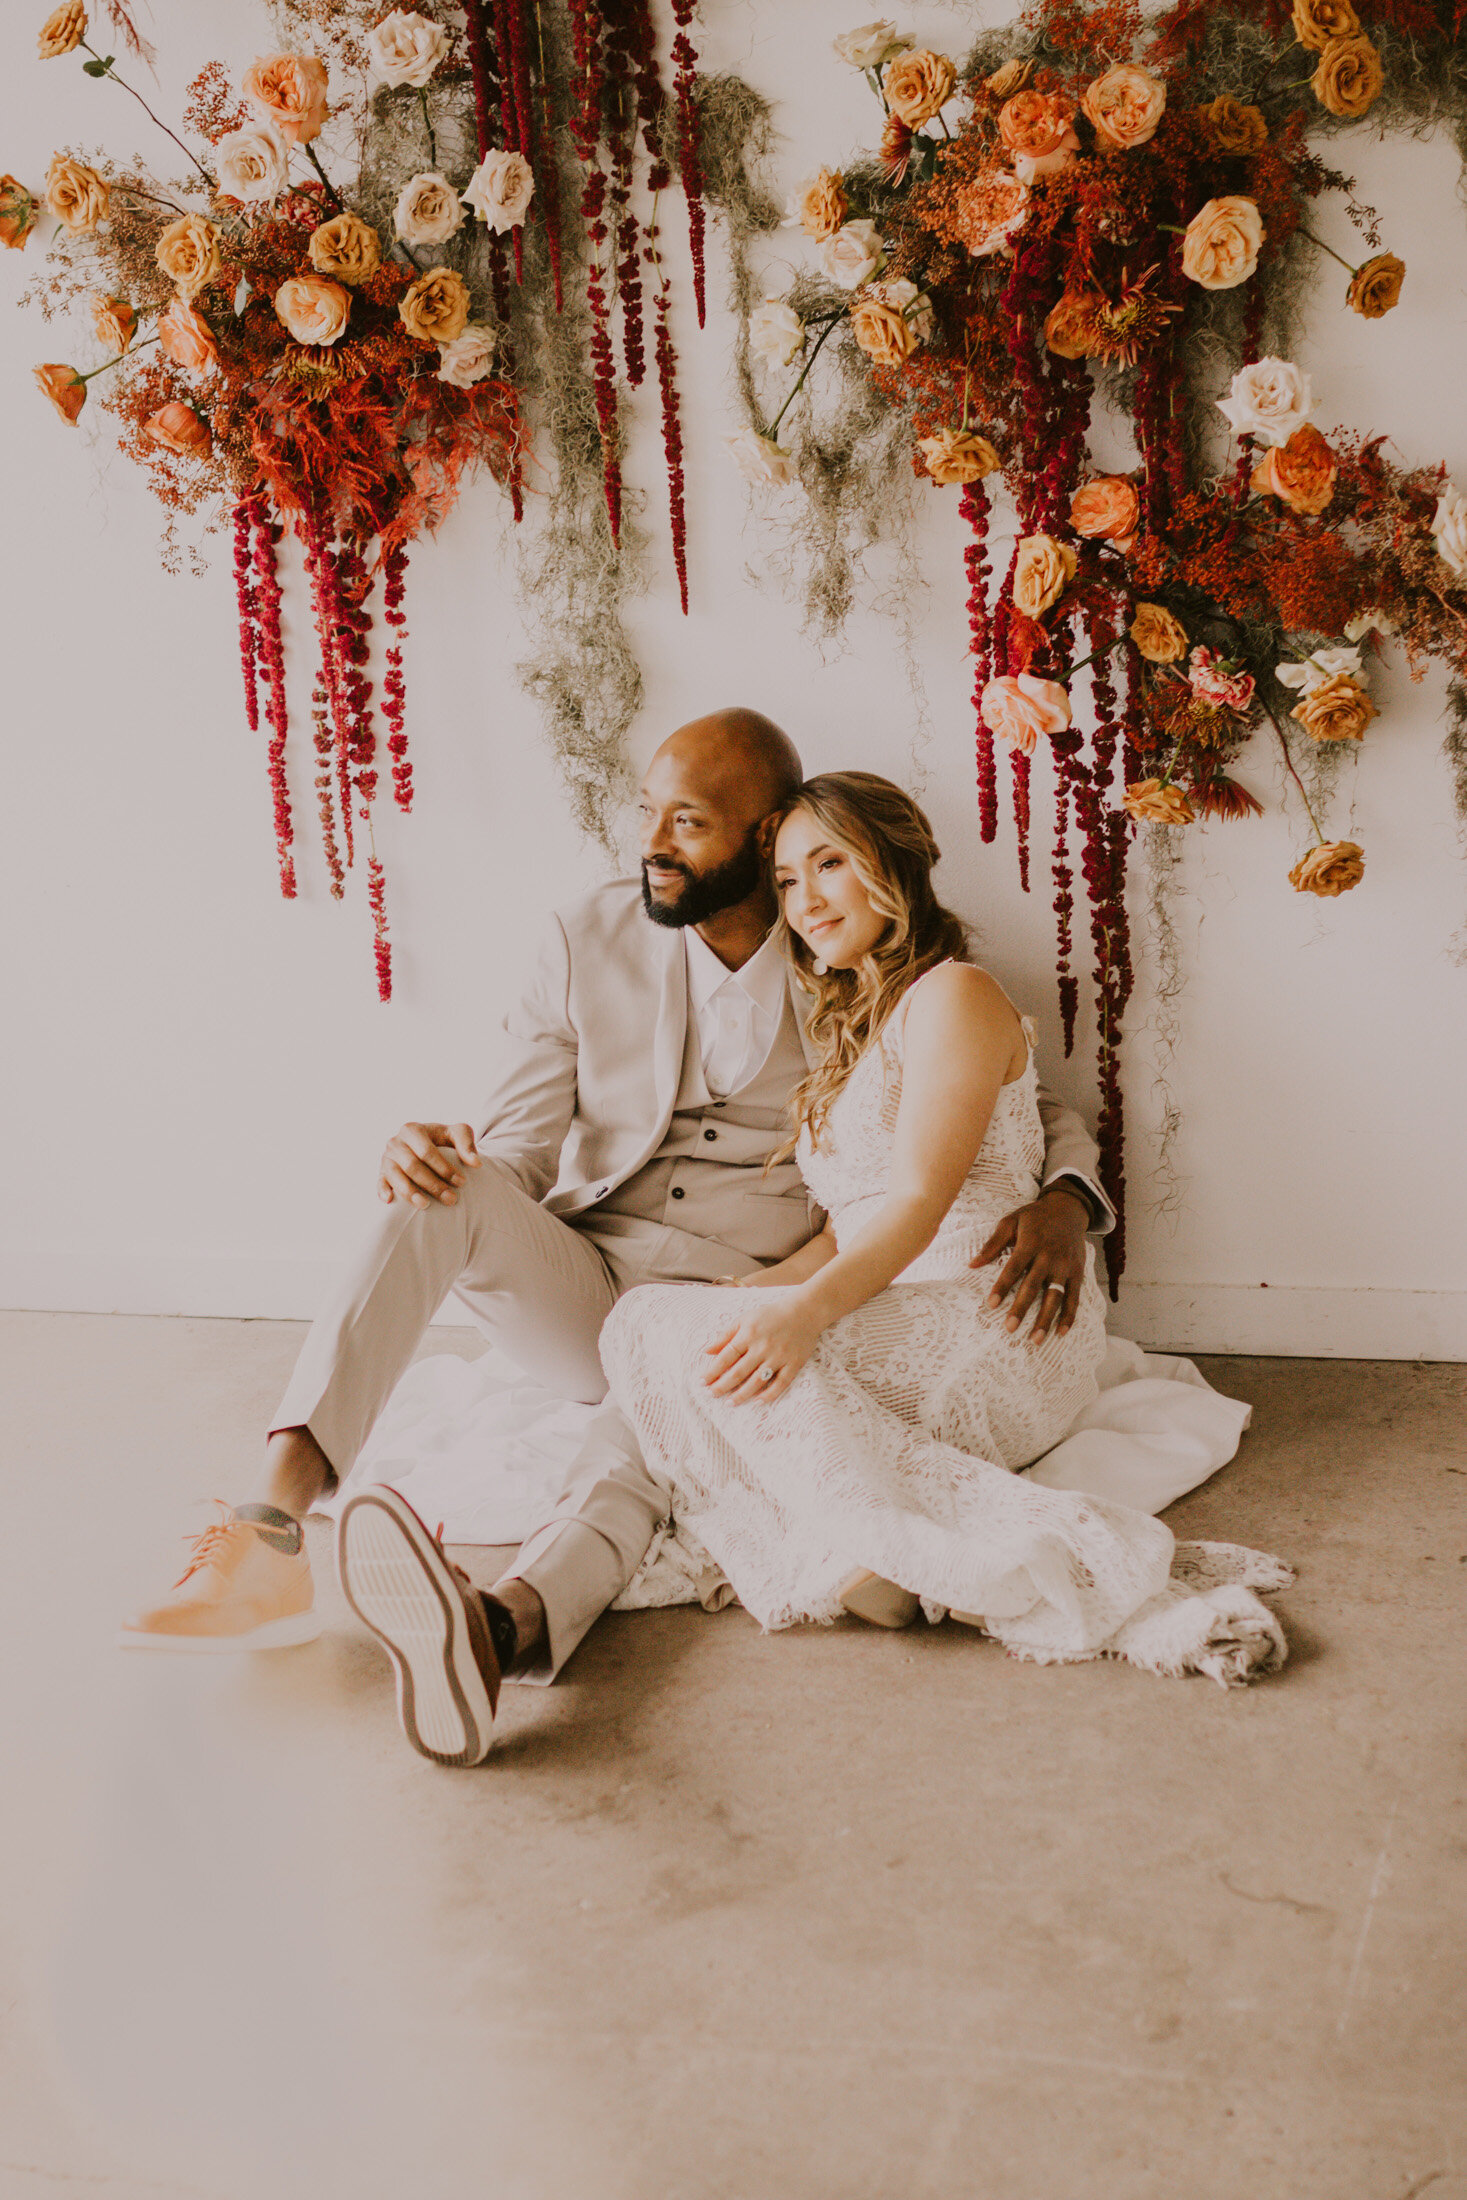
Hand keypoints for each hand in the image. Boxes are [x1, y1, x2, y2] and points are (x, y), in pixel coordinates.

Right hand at [378, 1122, 480, 1207]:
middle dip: (432, 1184)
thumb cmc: (442, 1139)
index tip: (462, 1182)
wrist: (425, 1143)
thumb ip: (467, 1144)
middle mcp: (396, 1142)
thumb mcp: (456, 1134)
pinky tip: (390, 1201)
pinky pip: (379, 1182)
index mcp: (412, 1130)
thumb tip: (476, 1164)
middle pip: (412, 1166)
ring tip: (426, 1206)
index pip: (427, 1152)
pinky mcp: (381, 1172)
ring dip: (410, 1192)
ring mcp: (386, 1158)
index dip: (444, 1168)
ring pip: (396, 1176)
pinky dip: (383, 1191)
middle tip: (451, 1199)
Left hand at [703, 1292, 823, 1405]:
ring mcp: (779, 1356)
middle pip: (739, 1372)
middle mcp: (763, 1347)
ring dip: (742, 1394)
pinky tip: (757, 1402)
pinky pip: (781, 1383)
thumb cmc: (770, 1315)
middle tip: (712, 1395)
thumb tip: (706, 1351)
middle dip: (723, 1386)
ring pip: (757, 1381)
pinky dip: (769, 1394)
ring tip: (730, 1403)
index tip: (702, 1382)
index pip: (726, 1357)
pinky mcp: (794, 1364)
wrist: (804, 1312)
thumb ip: (725, 1335)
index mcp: (749, 1334)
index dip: (713, 1371)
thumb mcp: (745, 1319)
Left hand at [972, 1186, 1088, 1342]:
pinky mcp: (1078, 1273)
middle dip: (1021, 1308)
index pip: (1014, 1268)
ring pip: (1056, 1296)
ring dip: (1046, 1319)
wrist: (1069, 1209)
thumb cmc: (1034, 1217)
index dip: (1002, 1287)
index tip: (991, 1305)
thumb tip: (972, 1265)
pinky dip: (1069, 1316)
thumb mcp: (1011, 1221)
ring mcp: (1066, 1266)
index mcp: (1031, 1243)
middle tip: (1010, 1328)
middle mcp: (1049, 1256)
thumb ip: (992, 1244)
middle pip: (1034, 1286)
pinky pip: (1074, 1298)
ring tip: (1035, 1339)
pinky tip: (1061, 1333)